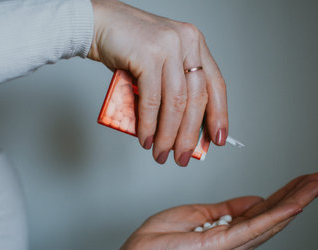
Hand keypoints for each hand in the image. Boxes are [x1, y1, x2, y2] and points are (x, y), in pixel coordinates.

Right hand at [88, 0, 227, 165]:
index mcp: (195, 44)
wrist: (98, 24)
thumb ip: (173, 87)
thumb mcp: (161, 63)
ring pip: (176, 102)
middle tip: (182, 156)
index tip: (217, 139)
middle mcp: (187, 42)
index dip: (219, 115)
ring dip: (169, 135)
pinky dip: (149, 124)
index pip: (215, 85)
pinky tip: (146, 138)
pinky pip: (152, 100)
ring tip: (162, 153)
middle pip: (197, 98)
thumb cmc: (129, 47)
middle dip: (190, 134)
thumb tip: (181, 128)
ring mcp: (168, 47)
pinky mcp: (147, 55)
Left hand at [105, 172, 317, 249]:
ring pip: (271, 220)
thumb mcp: (202, 215)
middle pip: (275, 215)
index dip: (286, 195)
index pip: (265, 210)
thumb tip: (254, 200)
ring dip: (296, 201)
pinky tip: (294, 205)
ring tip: (316, 186)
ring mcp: (232, 246)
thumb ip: (230, 209)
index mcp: (231, 232)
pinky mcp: (222, 245)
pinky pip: (254, 228)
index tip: (302, 181)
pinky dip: (277, 216)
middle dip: (299, 196)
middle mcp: (237, 243)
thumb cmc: (164, 238)